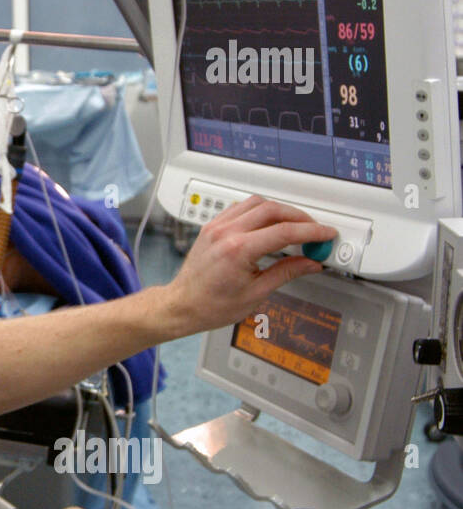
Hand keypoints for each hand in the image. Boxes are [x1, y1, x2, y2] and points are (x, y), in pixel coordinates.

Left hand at [158, 195, 336, 338]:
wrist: (183, 305)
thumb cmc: (211, 305)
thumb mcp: (256, 293)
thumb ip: (286, 273)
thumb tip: (310, 263)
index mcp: (238, 250)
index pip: (285, 231)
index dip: (311, 231)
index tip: (326, 234)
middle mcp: (225, 232)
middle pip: (272, 210)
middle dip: (299, 217)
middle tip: (314, 230)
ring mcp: (216, 227)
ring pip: (256, 203)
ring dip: (279, 210)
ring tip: (295, 225)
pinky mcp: (211, 227)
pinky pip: (239, 208)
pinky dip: (258, 210)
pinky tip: (268, 222)